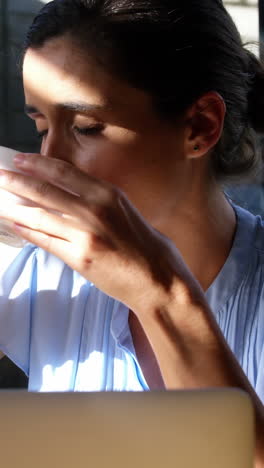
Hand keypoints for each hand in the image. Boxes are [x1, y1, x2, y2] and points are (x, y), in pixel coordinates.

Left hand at [0, 153, 183, 310]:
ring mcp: (85, 236)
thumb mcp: (126, 211)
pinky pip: (46, 242)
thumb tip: (69, 195)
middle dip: (16, 182)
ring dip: (14, 207)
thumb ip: (99, 201)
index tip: (20, 160)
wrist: (159, 279)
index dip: (38, 164)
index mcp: (109, 194)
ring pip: (40, 217)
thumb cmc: (147, 246)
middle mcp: (95, 210)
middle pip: (45, 191)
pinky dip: (27, 232)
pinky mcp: (80, 259)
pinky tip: (14, 226)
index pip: (64, 172)